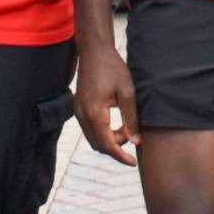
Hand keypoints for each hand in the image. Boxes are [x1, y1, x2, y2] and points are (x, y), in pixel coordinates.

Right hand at [75, 43, 140, 165]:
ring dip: (109, 140)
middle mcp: (82, 115)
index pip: (107, 144)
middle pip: (98, 145)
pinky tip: (116, 126)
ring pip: (93, 138)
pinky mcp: (79, 108)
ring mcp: (78, 112)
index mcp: (94, 113)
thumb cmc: (113, 68)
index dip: (120, 156)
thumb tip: (135, 141)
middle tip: (133, 139)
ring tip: (126, 131)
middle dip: (116, 148)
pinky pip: (90, 129)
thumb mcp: (127, 92)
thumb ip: (131, 118)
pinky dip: (102, 133)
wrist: (94, 51)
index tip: (133, 163)